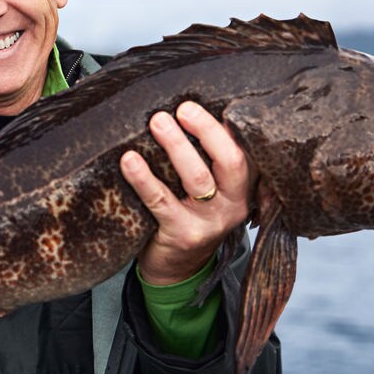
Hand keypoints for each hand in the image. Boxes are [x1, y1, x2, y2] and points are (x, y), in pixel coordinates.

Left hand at [120, 102, 252, 284]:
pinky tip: (129, 160)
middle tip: (182, 108)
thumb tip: (183, 110)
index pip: (244, 151)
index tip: (204, 102)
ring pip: (197, 178)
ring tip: (157, 122)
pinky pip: (162, 202)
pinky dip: (144, 178)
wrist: (178, 271)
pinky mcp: (182, 235)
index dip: (226, 126)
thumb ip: (208, 159)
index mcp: (243, 188)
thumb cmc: (190, 215)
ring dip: (176, 146)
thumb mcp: (211, 190)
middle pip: (229, 161)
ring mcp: (210, 222)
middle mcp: (233, 205)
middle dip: (205, 130)